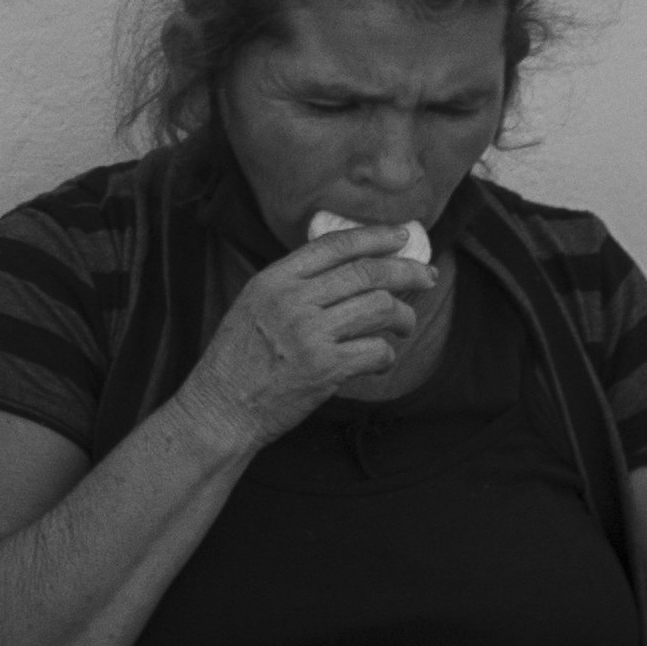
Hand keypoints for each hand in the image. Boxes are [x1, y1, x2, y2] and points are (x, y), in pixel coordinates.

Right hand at [185, 222, 431, 445]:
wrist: (220, 408)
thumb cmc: (238, 361)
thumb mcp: (254, 306)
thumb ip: (294, 285)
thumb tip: (348, 269)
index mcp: (274, 280)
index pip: (335, 245)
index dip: (376, 237)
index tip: (402, 237)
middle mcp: (292, 300)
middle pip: (367, 272)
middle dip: (407, 272)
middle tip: (426, 276)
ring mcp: (309, 334)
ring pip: (380, 306)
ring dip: (402, 316)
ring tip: (403, 325)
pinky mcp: (325, 368)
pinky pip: (376, 350)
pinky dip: (387, 355)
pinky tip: (380, 359)